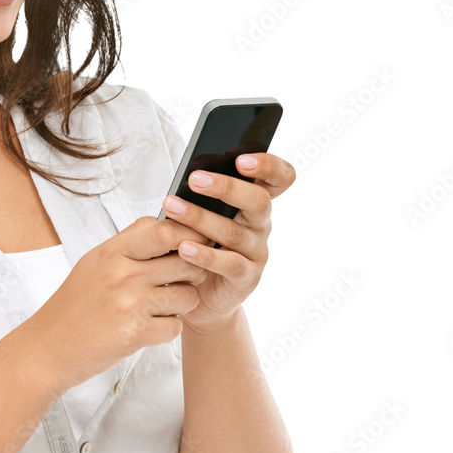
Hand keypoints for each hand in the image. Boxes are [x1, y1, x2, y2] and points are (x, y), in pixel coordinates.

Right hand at [23, 217, 210, 393]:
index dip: (186, 235)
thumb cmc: (73, 305)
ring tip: (162, 306)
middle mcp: (122, 274)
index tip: (191, 243)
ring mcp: (130, 304)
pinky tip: (149, 326)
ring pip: (188, 295)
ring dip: (182, 303)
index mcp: (111, 252)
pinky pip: (176, 327)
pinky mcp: (136, 334)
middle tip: (183, 278)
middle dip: (193, 270)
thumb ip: (129, 244)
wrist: (49, 345)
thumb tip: (164, 224)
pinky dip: (168, 329)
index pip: (163, 230)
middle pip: (185, 261)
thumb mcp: (94, 263)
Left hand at [160, 152, 295, 332]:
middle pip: (257, 201)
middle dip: (225, 187)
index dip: (269, 166)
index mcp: (254, 202)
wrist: (198, 293)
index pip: (280, 178)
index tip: (242, 159)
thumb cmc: (198, 242)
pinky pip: (229, 264)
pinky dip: (205, 255)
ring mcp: (257, 252)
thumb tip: (187, 175)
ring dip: (200, 217)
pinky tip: (184, 247)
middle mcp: (261, 224)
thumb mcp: (201, 214)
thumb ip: (202, 195)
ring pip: (234, 232)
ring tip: (172, 206)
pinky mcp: (247, 278)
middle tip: (194, 179)